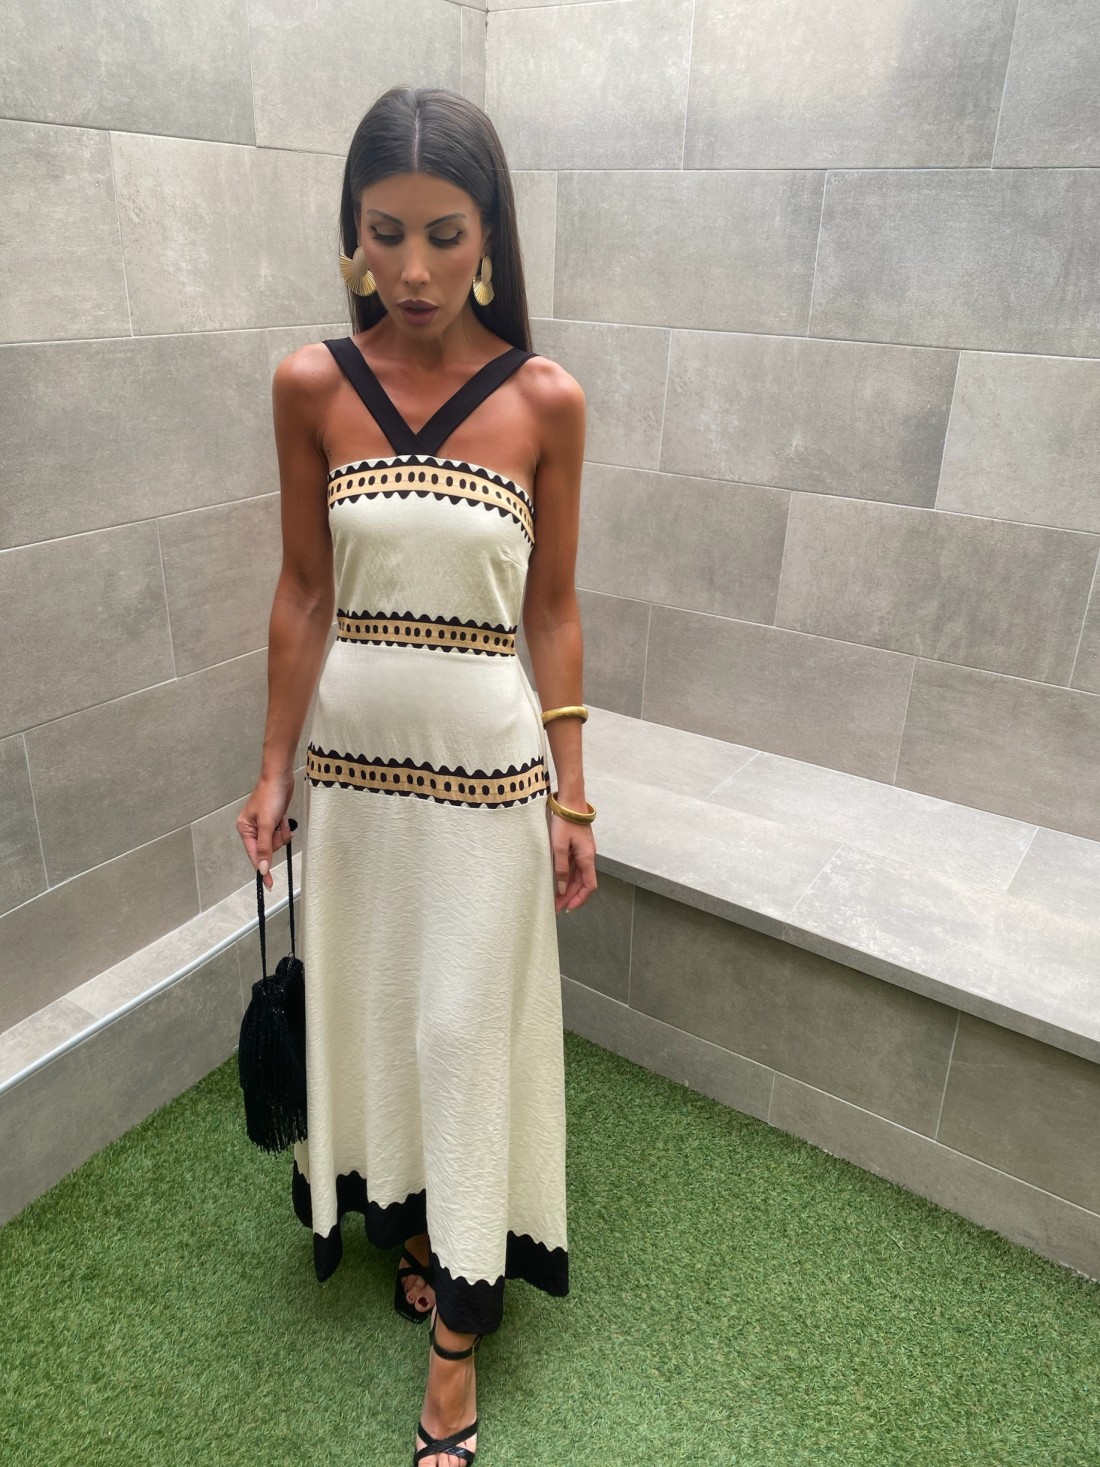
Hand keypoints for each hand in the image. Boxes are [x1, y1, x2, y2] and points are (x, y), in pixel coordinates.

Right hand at [236, 772, 296, 890]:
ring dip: (282, 831)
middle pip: (268, 849)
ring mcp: (263, 825)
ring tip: (280, 817)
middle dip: (276, 839)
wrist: (280, 777)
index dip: (262, 869)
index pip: (254, 856)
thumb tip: (262, 868)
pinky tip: (283, 815)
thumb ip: (264, 848)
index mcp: (245, 830)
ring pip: (277, 841)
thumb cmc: (270, 797)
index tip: (268, 883)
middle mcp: (252, 829)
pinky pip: (281, 832)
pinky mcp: (273, 821)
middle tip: (276, 825)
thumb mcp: (267, 824)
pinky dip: (284, 826)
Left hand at [549, 810, 596, 913]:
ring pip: (578, 875)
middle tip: (557, 907)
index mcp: (587, 858)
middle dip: (571, 896)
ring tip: (555, 896)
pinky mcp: (578, 845)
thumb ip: (561, 869)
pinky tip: (557, 879)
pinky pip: (575, 865)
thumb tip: (562, 889)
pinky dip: (567, 875)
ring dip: (568, 887)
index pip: (589, 886)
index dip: (579, 899)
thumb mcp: (559, 846)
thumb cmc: (564, 822)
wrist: (570, 800)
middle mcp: (588, 856)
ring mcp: (584, 851)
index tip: (568, 908)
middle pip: (583, 882)